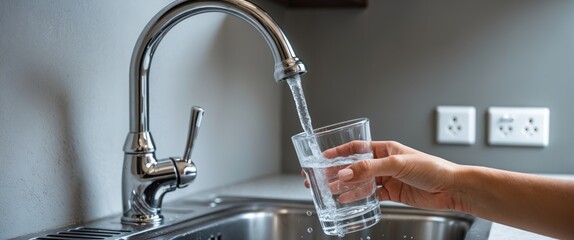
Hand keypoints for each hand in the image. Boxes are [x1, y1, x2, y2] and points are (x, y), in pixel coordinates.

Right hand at [321, 140, 464, 211]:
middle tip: (321, 177)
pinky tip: (347, 199)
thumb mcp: (397, 164)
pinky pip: (371, 195)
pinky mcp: (392, 193)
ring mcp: (388, 178)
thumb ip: (369, 169)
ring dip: (345, 186)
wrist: (451, 188)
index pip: (357, 148)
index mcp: (386, 149)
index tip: (324, 156)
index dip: (340, 151)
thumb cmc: (432, 168)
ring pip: (361, 182)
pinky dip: (358, 197)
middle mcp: (385, 163)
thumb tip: (345, 173)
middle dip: (338, 171)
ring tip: (329, 190)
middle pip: (355, 166)